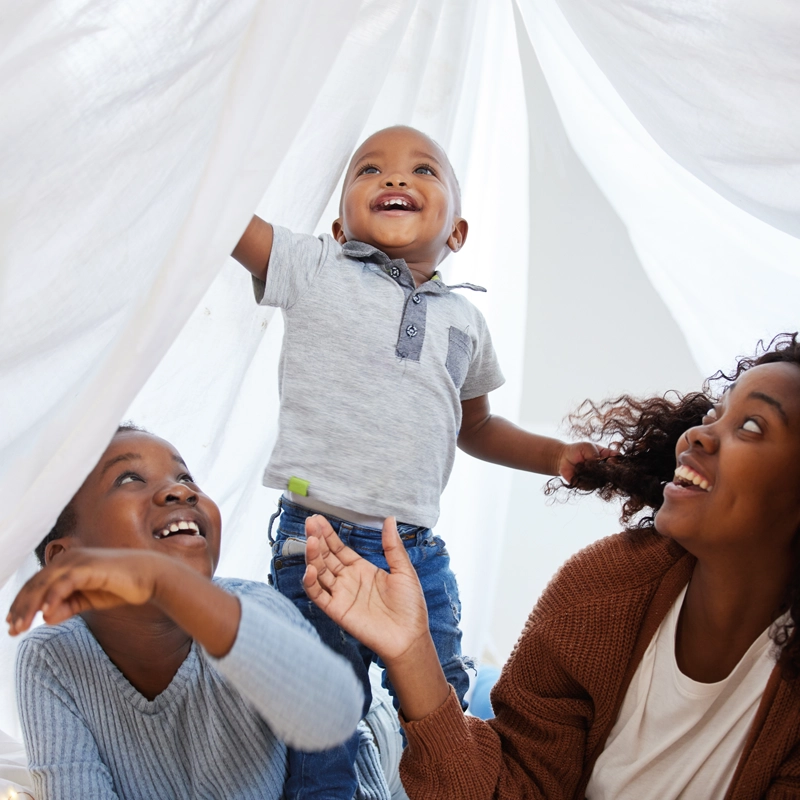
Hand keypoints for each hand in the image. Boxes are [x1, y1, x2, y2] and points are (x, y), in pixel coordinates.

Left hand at [7, 548, 167, 634]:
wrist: (150, 576)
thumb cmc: (121, 586)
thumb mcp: (88, 600)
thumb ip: (67, 607)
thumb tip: (44, 618)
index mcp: (67, 564)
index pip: (37, 584)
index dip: (22, 604)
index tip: (12, 625)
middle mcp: (69, 558)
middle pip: (35, 584)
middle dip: (21, 608)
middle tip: (12, 631)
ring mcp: (78, 560)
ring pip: (44, 584)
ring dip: (30, 606)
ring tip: (21, 626)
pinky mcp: (89, 567)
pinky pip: (64, 583)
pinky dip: (53, 598)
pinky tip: (45, 614)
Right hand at [302, 516, 428, 662]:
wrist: (409, 637)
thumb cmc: (410, 606)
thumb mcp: (404, 570)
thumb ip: (392, 546)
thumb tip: (389, 519)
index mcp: (362, 569)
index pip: (339, 548)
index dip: (328, 534)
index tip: (318, 520)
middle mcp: (348, 580)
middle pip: (326, 557)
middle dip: (317, 539)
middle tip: (310, 523)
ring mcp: (341, 595)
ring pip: (320, 572)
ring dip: (313, 557)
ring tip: (311, 540)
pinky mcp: (337, 610)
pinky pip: (319, 595)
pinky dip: (311, 583)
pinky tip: (311, 569)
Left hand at [558, 441, 616, 483]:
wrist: (563, 458)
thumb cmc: (577, 450)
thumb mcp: (587, 447)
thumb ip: (595, 454)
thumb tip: (599, 462)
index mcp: (608, 459)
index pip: (618, 462)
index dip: (616, 462)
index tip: (610, 459)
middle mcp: (604, 471)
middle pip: (612, 474)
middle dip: (606, 470)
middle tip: (598, 465)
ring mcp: (597, 479)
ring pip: (601, 481)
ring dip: (593, 474)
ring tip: (584, 465)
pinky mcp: (587, 486)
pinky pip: (590, 486)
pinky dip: (585, 479)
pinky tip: (579, 471)